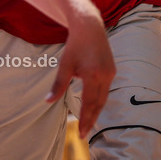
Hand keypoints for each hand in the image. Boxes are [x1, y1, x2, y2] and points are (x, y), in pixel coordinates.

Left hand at [48, 15, 115, 137]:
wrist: (89, 27)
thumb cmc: (75, 45)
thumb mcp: (64, 65)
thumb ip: (58, 85)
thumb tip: (47, 101)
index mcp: (93, 75)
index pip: (89, 103)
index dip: (85, 119)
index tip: (81, 133)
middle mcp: (105, 76)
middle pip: (99, 104)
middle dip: (91, 119)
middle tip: (84, 133)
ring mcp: (111, 73)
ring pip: (104, 98)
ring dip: (96, 111)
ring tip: (88, 123)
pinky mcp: (112, 70)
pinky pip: (106, 89)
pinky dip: (100, 99)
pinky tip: (94, 106)